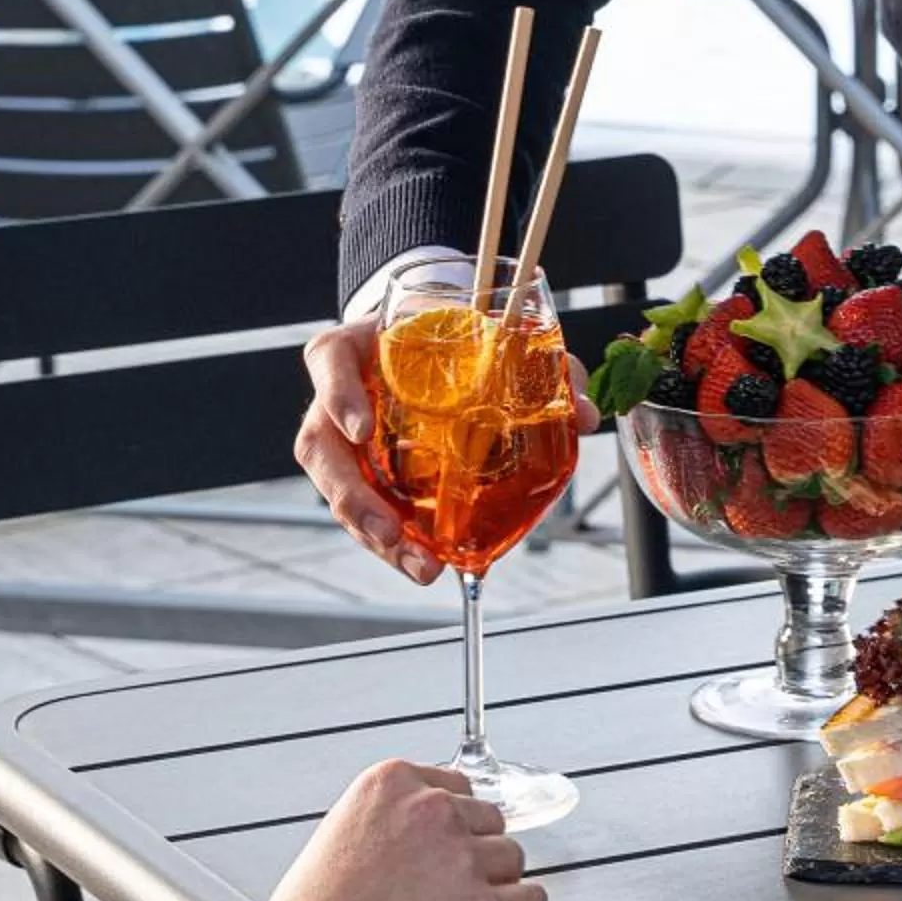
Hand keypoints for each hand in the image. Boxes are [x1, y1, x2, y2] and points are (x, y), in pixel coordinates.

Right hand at [266, 760, 545, 900]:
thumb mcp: (339, 835)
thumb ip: (390, 822)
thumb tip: (424, 839)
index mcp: (393, 782)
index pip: (456, 790)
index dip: (450, 831)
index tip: (436, 857)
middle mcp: (433, 809)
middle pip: (489, 823)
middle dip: (471, 857)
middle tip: (438, 897)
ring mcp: (463, 858)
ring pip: (512, 860)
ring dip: (491, 889)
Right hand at [297, 314, 596, 585]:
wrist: (427, 341)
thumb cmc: (448, 336)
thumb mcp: (488, 338)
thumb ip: (539, 369)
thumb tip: (582, 414)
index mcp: (358, 347)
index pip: (329, 360)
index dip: (339, 394)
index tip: (362, 429)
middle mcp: (339, 393)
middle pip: (319, 445)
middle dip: (352, 498)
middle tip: (390, 532)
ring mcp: (341, 435)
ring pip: (336, 489)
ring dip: (372, 532)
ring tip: (419, 564)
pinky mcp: (360, 469)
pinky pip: (364, 507)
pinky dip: (394, 537)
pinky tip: (425, 559)